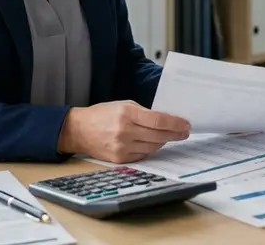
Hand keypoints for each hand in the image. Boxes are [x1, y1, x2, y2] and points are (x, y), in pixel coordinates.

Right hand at [57, 100, 189, 162]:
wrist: (79, 130)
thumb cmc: (102, 114)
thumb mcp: (123, 105)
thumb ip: (144, 112)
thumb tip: (166, 120)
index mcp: (127, 114)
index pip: (158, 120)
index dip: (175, 123)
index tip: (185, 124)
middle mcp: (125, 131)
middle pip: (159, 136)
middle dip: (175, 134)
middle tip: (184, 132)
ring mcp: (122, 147)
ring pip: (153, 147)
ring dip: (164, 142)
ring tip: (170, 137)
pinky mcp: (119, 159)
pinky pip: (143, 156)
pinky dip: (151, 149)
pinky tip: (154, 144)